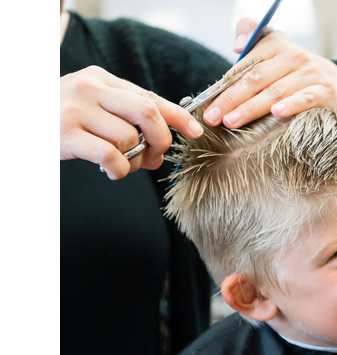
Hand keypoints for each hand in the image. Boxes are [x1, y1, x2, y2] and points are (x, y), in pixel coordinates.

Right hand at [60, 66, 203, 179]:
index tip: (196, 131)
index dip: (178, 116)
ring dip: (135, 160)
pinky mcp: (66, 134)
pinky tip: (111, 171)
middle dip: (162, 140)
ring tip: (122, 165)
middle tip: (156, 156)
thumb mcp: (92, 107)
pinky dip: (119, 169)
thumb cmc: (60, 119)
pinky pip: (110, 155)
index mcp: (101, 78)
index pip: (149, 96)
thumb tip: (161, 147)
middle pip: (147, 113)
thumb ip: (124, 118)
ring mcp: (76, 109)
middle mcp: (90, 88)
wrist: (17, 123)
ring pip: (130, 138)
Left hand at [203, 18, 336, 128]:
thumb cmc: (291, 70)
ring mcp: (310, 74)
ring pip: (276, 92)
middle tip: (213, 118)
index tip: (208, 105)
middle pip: (257, 79)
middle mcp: (294, 56)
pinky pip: (305, 99)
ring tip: (232, 121)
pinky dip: (291, 106)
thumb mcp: (272, 48)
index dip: (225, 85)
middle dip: (232, 100)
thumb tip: (237, 44)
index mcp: (276, 45)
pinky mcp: (325, 91)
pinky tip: (277, 113)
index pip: (246, 66)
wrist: (333, 80)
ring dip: (252, 108)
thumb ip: (251, 36)